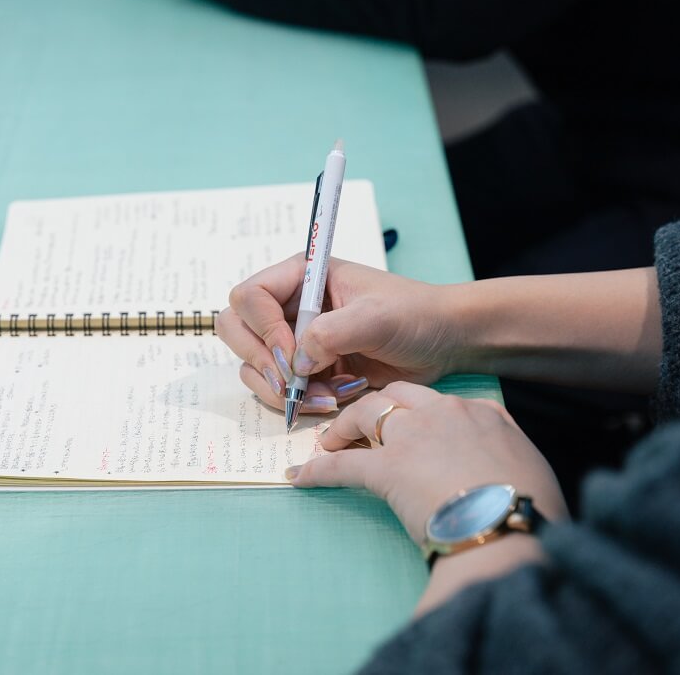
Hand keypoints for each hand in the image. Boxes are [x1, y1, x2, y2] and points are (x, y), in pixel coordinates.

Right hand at [215, 254, 459, 411]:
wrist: (443, 342)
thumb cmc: (414, 315)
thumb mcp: (376, 317)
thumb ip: (331, 333)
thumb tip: (297, 363)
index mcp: (299, 277)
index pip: (249, 296)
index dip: (262, 328)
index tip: (292, 355)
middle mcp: (288, 306)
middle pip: (236, 330)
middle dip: (259, 361)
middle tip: (291, 384)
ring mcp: (293, 340)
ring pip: (253, 366)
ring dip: (282, 389)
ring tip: (326, 397)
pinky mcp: (305, 370)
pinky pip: (279, 390)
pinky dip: (300, 402)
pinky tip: (335, 399)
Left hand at [286, 381, 567, 543]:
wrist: (509, 527)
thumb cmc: (530, 509)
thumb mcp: (531, 472)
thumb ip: (510, 459)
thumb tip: (504, 473)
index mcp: (484, 415)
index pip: (440, 403)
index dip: (418, 415)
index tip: (409, 429)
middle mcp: (445, 413)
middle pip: (397, 397)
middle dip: (375, 409)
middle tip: (359, 429)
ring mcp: (413, 435)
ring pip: (365, 413)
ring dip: (343, 428)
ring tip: (329, 444)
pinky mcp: (386, 467)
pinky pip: (341, 464)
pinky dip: (317, 470)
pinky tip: (299, 477)